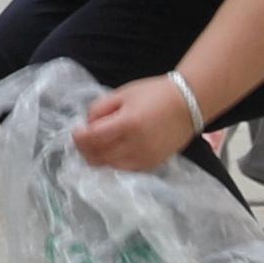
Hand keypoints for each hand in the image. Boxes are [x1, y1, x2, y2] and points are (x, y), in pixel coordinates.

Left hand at [72, 75, 201, 176]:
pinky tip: (112, 150)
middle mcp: (135, 146)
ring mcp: (144, 159)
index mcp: (127, 124)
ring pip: (109, 166)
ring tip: (95, 145)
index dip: (78, 137)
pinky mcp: (151, 165)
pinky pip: (123, 169)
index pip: (92, 139)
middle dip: (84, 149)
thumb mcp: (123, 93)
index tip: (75, 131)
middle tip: (82, 139)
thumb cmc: (154, 94)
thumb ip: (100, 109)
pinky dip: (113, 162)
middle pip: (97, 157)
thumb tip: (86, 125)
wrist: (188, 104)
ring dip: (97, 157)